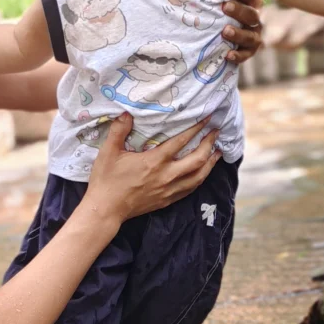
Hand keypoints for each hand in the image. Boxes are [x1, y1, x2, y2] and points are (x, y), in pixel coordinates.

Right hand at [83, 115, 218, 224]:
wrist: (106, 210)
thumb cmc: (106, 180)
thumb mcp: (109, 152)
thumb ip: (119, 131)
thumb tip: (127, 113)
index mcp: (154, 161)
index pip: (181, 141)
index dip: (196, 128)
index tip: (207, 118)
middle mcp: (166, 175)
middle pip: (197, 159)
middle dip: (209, 144)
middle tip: (216, 132)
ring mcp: (169, 190)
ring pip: (198, 176)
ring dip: (210, 163)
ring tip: (217, 152)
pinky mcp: (167, 200)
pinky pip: (190, 189)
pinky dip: (200, 178)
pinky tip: (203, 173)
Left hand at [220, 0, 263, 66]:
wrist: (217, 32)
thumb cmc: (217, 8)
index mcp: (251, 4)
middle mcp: (255, 20)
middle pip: (252, 15)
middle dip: (239, 11)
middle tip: (225, 7)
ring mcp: (253, 36)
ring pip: (251, 36)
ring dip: (238, 34)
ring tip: (225, 31)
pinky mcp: (249, 50)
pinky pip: (246, 54)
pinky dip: (238, 55)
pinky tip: (228, 54)